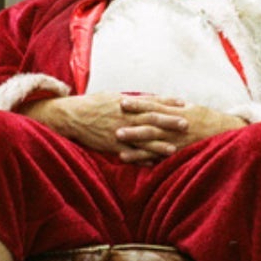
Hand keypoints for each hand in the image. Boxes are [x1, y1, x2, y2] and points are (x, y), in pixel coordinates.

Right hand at [25, 93, 241, 163]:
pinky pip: (129, 154)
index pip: (152, 102)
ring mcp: (118, 133)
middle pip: (151, 120)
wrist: (72, 115)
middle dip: (169, 122)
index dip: (169, 103)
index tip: (185, 103)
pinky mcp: (111, 146)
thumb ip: (134, 100)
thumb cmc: (95, 104)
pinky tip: (154, 163)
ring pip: (142, 140)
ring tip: (174, 149)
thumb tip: (151, 99)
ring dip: (159, 145)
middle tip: (187, 124)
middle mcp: (124, 117)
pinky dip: (141, 159)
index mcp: (127, 104)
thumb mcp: (114, 97)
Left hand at [108, 96, 243, 163]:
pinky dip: (149, 160)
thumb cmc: (208, 120)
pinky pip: (163, 158)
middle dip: (133, 126)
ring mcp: (179, 141)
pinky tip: (135, 163)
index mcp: (178, 112)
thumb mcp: (192, 108)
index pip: (154, 106)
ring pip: (155, 143)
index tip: (121, 102)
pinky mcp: (182, 154)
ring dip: (137, 146)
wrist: (229, 134)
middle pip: (151, 125)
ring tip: (119, 148)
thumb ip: (173, 105)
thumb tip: (157, 100)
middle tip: (114, 126)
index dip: (138, 104)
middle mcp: (177, 126)